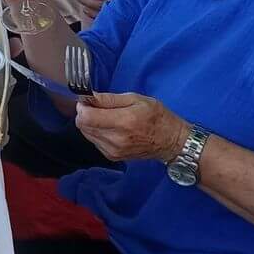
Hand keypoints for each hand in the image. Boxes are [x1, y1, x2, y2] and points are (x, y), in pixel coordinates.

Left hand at [74, 93, 189, 164]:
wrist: (170, 141)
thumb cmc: (156, 116)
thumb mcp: (136, 99)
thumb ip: (110, 99)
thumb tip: (89, 97)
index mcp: (124, 121)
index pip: (87, 117)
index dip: (83, 106)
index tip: (88, 100)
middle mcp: (116, 139)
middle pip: (83, 126)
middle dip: (85, 114)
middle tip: (96, 107)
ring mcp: (113, 150)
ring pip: (87, 134)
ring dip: (90, 123)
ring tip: (106, 117)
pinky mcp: (112, 156)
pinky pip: (95, 141)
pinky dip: (97, 133)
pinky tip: (110, 128)